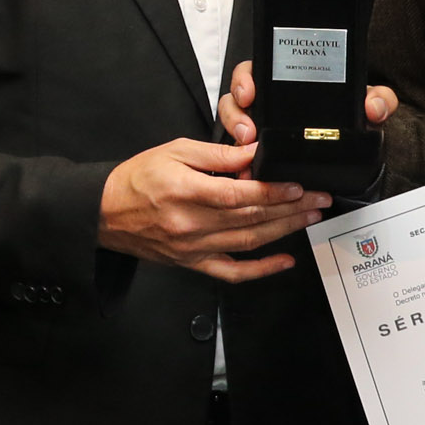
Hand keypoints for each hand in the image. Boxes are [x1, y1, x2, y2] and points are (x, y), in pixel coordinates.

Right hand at [98, 137, 330, 282]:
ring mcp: (193, 248)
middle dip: (290, 207)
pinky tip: (284, 261)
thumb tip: (254, 154)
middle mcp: (191, 224)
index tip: (299, 184)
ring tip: (309, 217)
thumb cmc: (137, 179)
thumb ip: (218, 155)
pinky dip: (261, 269)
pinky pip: (232, 272)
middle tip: (318, 198)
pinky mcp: (193, 263)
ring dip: (284, 230)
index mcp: (185, 192)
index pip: (239, 195)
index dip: (273, 191)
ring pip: (249, 243)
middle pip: (251, 218)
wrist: (105, 211)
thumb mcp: (175, 152)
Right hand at [216, 60, 400, 156]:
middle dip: (236, 114)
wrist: (355, 160)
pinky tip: (249, 171)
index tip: (249, 92)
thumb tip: (372, 106)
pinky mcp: (259, 154)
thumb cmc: (355, 126)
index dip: (245, 79)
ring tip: (249, 150)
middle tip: (248, 130)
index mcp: (289, 85)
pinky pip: (240, 155)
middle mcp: (270, 105)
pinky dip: (241, 163)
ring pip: (234, 128)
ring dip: (236, 137)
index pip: (255, 72)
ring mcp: (261, 130)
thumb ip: (379, 100)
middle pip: (236, 100)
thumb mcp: (369, 109)